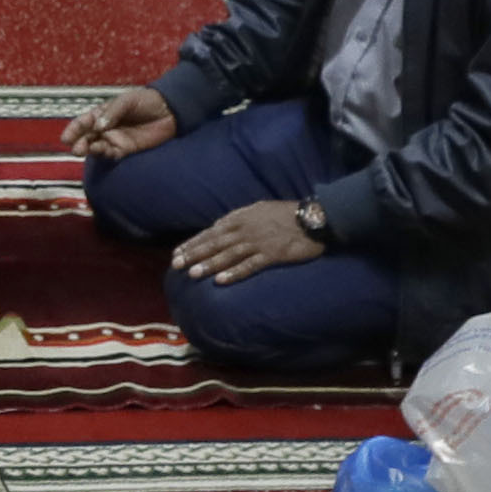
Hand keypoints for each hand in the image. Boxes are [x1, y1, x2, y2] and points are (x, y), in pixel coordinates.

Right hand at [63, 87, 176, 161]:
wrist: (169, 110)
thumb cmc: (147, 100)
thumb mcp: (127, 100)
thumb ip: (112, 113)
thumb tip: (98, 126)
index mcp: (102, 114)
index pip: (83, 122)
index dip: (74, 130)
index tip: (66, 137)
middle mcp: (106, 128)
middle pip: (87, 137)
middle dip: (79, 143)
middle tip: (76, 148)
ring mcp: (116, 139)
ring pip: (97, 147)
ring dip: (90, 150)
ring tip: (86, 150)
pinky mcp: (127, 149)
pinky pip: (113, 154)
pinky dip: (106, 154)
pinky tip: (103, 151)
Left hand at [170, 198, 327, 284]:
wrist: (314, 218)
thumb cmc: (286, 214)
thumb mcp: (259, 209)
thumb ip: (239, 218)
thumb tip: (219, 227)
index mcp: (241, 217)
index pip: (211, 231)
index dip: (193, 243)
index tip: (177, 254)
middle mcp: (246, 229)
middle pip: (215, 243)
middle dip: (194, 254)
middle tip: (176, 265)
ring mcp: (258, 241)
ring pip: (228, 254)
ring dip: (210, 264)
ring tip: (193, 274)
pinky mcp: (272, 254)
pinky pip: (250, 265)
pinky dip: (234, 273)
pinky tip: (221, 281)